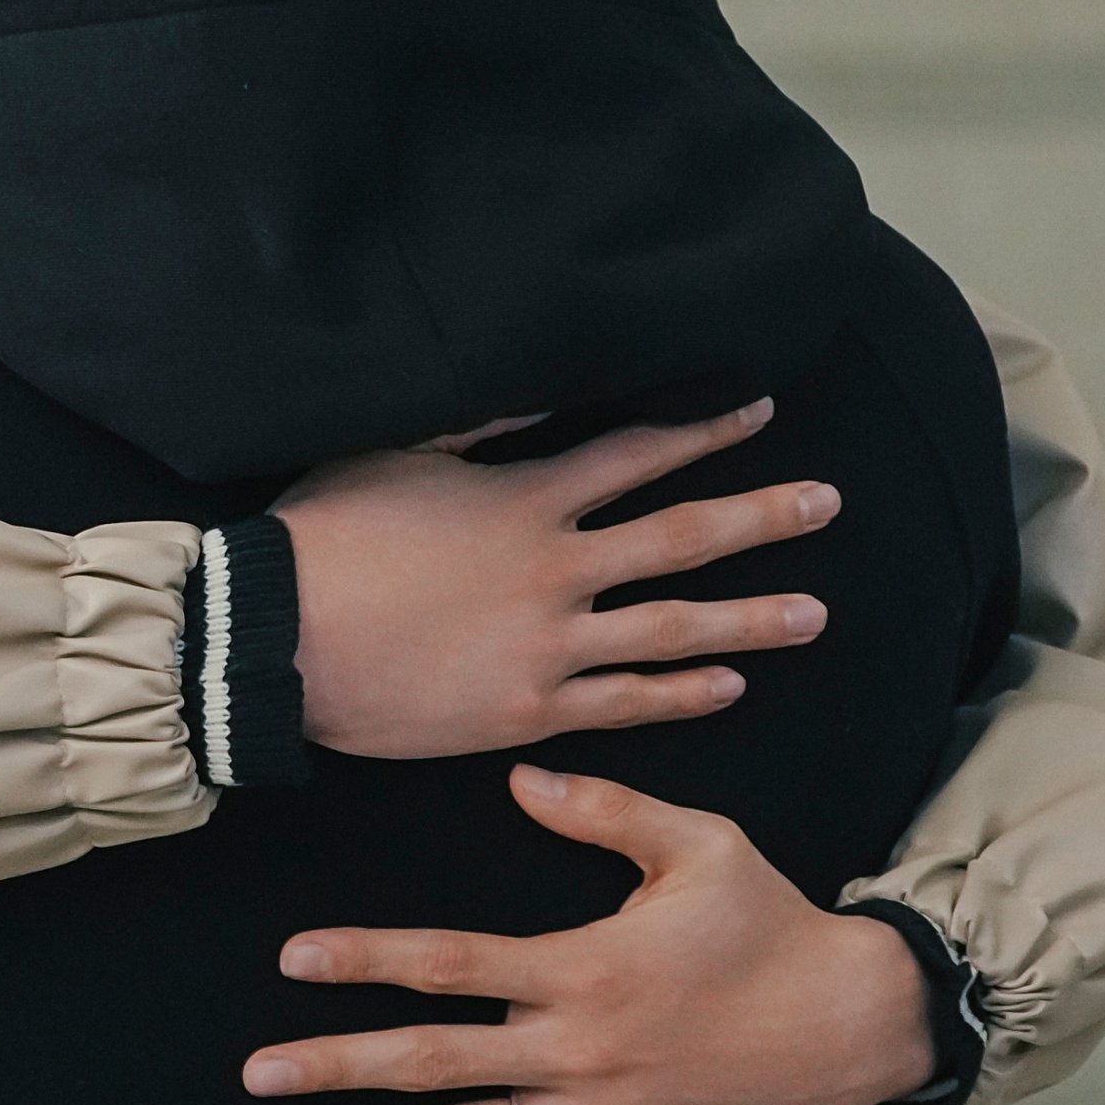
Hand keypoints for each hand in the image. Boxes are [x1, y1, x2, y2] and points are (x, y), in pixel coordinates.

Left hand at [242, 767, 936, 1104]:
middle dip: (338, 1066)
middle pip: (436, 1061)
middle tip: (258, 1076)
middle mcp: (580, 1048)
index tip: (295, 960)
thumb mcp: (700, 844)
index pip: (452, 963)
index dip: (369, 959)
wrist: (854, 1023)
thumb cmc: (772, 923)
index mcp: (584, 965)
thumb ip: (605, 810)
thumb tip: (522, 780)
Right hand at [273, 404, 826, 758]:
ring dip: (750, 619)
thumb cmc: (325, 536)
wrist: (276, 640)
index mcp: (523, 499)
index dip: (703, 430)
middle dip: (762, 518)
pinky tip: (728, 688)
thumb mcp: (400, 454)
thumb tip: (544, 392)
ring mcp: (547, 647)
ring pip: (672, 629)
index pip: (636, 454)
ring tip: (814, 614)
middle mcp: (553, 570)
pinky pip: (623, 703)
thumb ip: (482, 429)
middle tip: (827, 506)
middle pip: (681, 539)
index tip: (761, 412)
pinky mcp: (526, 712)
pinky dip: (681, 696)